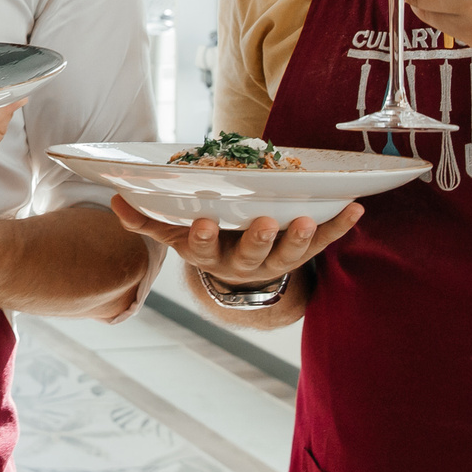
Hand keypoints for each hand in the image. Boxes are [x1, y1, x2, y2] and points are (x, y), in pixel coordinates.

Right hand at [109, 197, 361, 287]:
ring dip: (299, 238)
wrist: (241, 270)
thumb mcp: (176, 234)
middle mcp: (244, 263)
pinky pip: (324, 242)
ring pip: (289, 254)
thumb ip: (148, 220)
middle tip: (265, 223)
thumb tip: (115, 201)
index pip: (204, 249)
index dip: (204, 237)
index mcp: (211, 255)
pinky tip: (357, 208)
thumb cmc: (207, 240)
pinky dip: (341, 226)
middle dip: (258, 240)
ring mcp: (276, 261)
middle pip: (252, 256)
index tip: (204, 222)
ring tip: (305, 220)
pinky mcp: (302, 252)